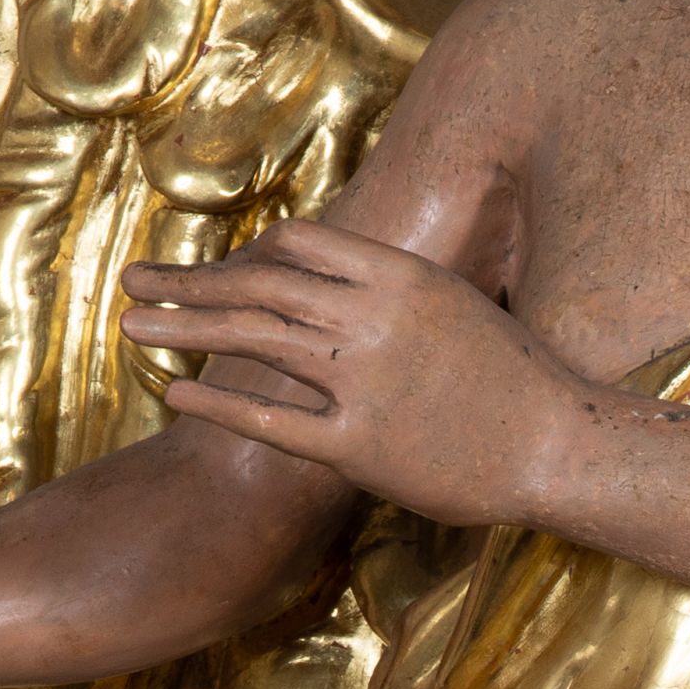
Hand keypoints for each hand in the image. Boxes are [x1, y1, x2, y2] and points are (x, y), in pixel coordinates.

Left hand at [121, 223, 579, 523]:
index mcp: (398, 276)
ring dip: (183, 329)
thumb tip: (355, 291)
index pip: (297, 245)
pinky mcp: (359, 443)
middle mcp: (372, 318)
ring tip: (130, 323)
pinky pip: (271, 418)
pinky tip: (172, 392)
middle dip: (188, 283)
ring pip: (253, 341)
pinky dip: (216, 402)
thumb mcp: (461, 309)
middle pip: (258, 286)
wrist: (559, 443)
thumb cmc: (519, 381)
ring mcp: (363, 380)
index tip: (211, 272)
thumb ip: (400, 296)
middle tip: (133, 279)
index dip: (243, 257)